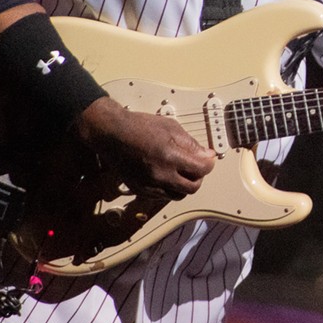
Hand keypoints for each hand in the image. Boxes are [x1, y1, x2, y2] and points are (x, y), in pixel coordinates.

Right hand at [75, 96, 215, 196]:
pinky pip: (162, 196)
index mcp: (170, 156)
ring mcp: (149, 185)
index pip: (201, 169)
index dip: (209, 163)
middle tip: (197, 167)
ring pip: (177, 196)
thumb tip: (206, 155)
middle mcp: (160, 175)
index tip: (209, 158)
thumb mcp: (171, 127)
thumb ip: (190, 144)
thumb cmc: (139, 127)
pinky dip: (169, 188)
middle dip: (198, 177)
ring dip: (184, 186)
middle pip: (192, 188)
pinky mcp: (140, 190)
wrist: (112, 134)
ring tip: (181, 171)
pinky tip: (167, 175)